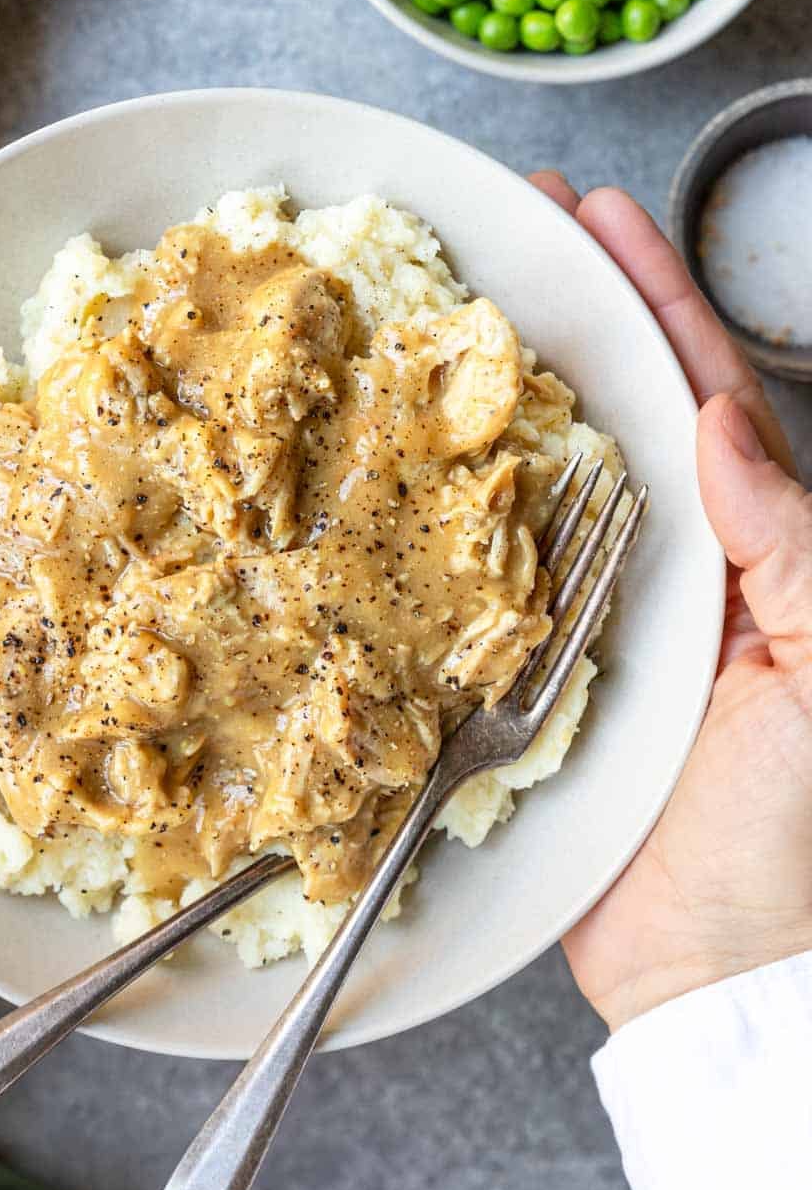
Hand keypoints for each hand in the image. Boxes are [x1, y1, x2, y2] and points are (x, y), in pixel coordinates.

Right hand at [530, 173, 811, 1032]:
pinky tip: (416, 466)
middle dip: (572, 314)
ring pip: (546, 481)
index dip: (653, 298)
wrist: (718, 974)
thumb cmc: (795, 838)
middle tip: (513, 227)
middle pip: (618, 413)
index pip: (702, 395)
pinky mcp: (531, 681)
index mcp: (757, 553)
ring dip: (506, 394)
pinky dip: (456, 516)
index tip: (596, 215)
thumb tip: (722, 426)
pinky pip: (491, 580)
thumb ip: (792, 544)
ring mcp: (599, 622)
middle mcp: (679, 571)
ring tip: (452, 310)